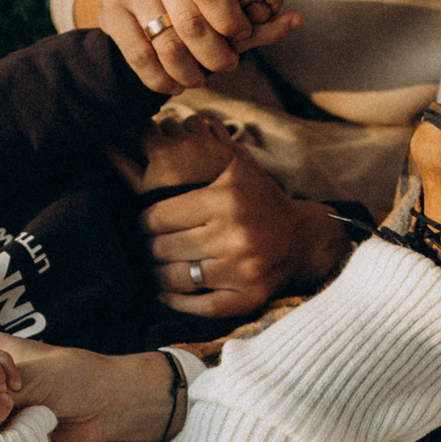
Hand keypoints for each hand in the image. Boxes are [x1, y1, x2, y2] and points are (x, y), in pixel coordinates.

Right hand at [81, 0, 302, 93]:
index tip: (241, 37)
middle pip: (189, 21)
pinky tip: (174, 85)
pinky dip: (160, 80)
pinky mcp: (112, 8)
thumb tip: (296, 20)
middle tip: (228, 65)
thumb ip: (266, 14)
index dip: (231, 21)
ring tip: (201, 79)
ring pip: (164, 43)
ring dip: (189, 72)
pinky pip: (139, 56)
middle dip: (214, 54)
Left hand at [138, 125, 348, 316]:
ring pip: (175, 279)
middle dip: (148, 248)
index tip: (145, 223)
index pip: (158, 216)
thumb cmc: (257, 198)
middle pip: (162, 248)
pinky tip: (166, 293)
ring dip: (157, 274)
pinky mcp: (248, 297)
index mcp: (226, 198)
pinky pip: (199, 308)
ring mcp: (243, 270)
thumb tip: (139, 133)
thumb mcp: (233, 166)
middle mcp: (236, 235)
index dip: (143, 222)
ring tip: (157, 265)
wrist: (301, 237)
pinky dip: (175, 302)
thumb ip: (195, 149)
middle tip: (149, 245)